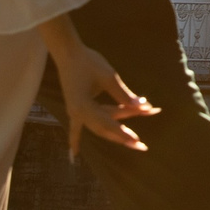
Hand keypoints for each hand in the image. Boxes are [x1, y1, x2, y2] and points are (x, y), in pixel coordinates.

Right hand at [39, 16, 155, 154]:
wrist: (68, 54)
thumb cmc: (88, 62)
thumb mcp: (109, 77)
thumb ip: (123, 94)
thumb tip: (141, 105)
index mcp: (84, 106)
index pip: (108, 123)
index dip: (123, 132)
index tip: (137, 140)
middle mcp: (78, 113)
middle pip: (104, 129)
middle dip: (123, 137)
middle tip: (141, 146)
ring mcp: (75, 112)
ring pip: (98, 126)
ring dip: (115, 129)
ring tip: (133, 138)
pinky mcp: (75, 109)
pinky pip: (76, 128)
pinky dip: (75, 140)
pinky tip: (74, 155)